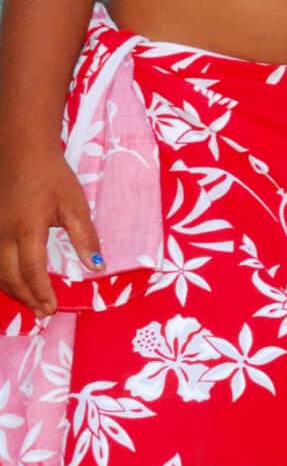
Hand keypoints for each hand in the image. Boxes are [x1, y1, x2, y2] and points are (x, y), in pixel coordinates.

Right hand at [0, 144, 99, 317]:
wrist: (22, 153)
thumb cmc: (52, 177)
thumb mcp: (75, 205)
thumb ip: (85, 237)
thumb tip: (97, 266)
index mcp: (26, 230)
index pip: (32, 272)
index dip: (41, 293)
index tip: (52, 309)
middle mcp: (2, 235)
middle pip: (10, 278)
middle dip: (26, 298)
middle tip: (44, 312)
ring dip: (13, 290)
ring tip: (32, 303)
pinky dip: (1, 277)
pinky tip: (13, 283)